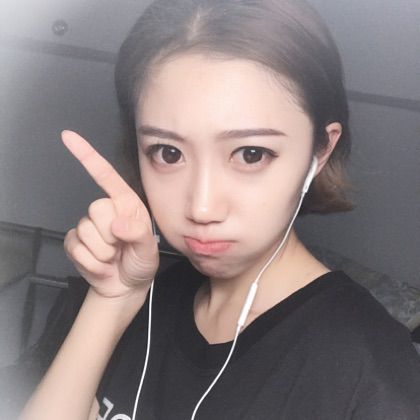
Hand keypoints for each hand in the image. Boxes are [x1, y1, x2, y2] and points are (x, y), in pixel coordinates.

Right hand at [62, 130, 158, 298]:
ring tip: (113, 257)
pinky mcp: (76, 242)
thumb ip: (138, 234)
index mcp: (127, 205)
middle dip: (110, 234)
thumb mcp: (148, 250)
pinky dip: (92, 262)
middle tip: (121, 247)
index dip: (87, 156)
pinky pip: (76, 247)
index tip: (69, 137)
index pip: (106, 176)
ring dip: (102, 251)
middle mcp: (107, 211)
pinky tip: (102, 265)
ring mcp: (89, 226)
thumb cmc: (141, 263)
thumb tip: (117, 224)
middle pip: (96, 208)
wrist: (125, 286)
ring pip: (86, 230)